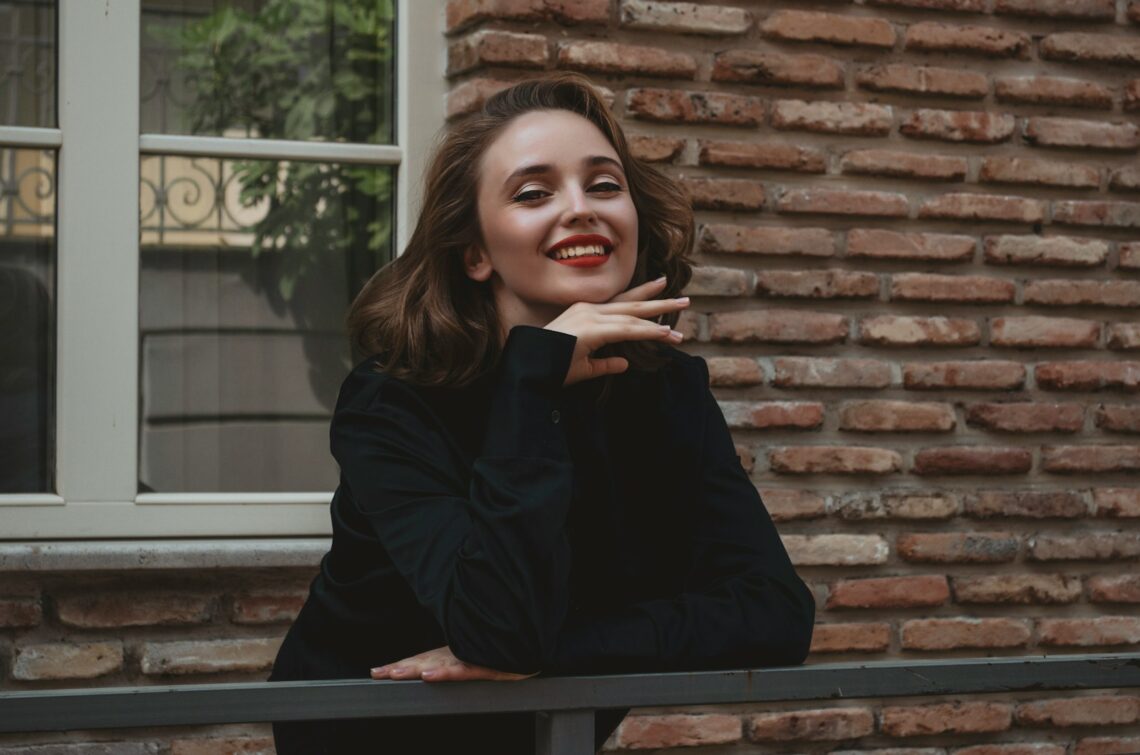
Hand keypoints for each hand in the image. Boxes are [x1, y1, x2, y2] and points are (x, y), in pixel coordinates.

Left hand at [370, 645, 537, 682]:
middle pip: (426, 661)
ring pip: (441, 664)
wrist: (536, 640)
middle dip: (401, 667)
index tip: (377, 672)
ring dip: (417, 668)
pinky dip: (447, 672)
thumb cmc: (506, 649)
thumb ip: (458, 662)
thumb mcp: (479, 656)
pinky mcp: (489, 665)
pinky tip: (431, 675)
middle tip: (379, 673)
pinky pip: (465, 670)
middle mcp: (461, 654)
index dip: (401, 665)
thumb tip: (433, 668)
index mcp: (455, 653)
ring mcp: (474, 658)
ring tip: (397, 674)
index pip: (424, 660)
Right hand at [544, 276, 689, 385]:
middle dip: (657, 299)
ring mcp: (590, 317)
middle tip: (683, 297)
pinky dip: (646, 331)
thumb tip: (624, 365)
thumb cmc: (551, 367)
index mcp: (586, 313)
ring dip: (659, 316)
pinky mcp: (592, 330)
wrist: (529, 368)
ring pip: (632, 315)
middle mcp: (589, 309)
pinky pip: (626, 330)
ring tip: (681, 314)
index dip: (643, 302)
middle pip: (630, 303)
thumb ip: (605, 364)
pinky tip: (664, 332)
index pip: (620, 304)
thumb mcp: (584, 366)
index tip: (663, 298)